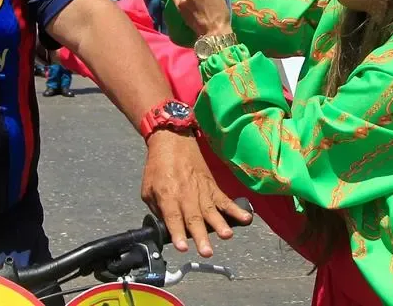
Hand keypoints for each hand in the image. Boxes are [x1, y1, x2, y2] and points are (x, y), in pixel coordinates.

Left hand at [142, 131, 252, 256]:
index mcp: (167, 195)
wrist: (172, 141)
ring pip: (211, 210)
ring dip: (220, 224)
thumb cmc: (158, 166)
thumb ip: (157, 210)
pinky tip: (245, 218)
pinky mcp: (212, 186)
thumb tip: (166, 227)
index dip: (177, 232)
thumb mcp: (147, 189)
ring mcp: (201, 190)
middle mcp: (186, 194)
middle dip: (201, 236)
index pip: (173, 217)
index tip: (182, 247)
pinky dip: (235, 209)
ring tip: (227, 235)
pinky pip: (224, 200)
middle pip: (194, 218)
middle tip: (206, 251)